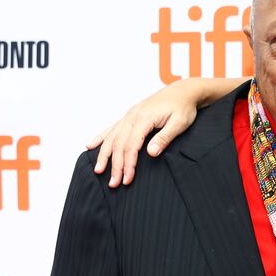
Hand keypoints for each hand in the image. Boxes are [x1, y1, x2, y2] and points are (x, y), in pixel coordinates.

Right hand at [87, 79, 201, 187]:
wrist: (182, 91)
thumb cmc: (183, 108)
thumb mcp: (179, 123)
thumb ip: (164, 137)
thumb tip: (151, 152)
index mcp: (144, 118)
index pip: (131, 146)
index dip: (128, 164)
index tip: (127, 180)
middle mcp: (132, 116)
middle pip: (119, 144)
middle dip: (115, 165)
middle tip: (113, 184)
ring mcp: (129, 115)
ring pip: (112, 137)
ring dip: (104, 155)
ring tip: (98, 171)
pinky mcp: (130, 116)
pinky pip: (111, 128)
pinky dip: (101, 138)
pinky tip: (91, 146)